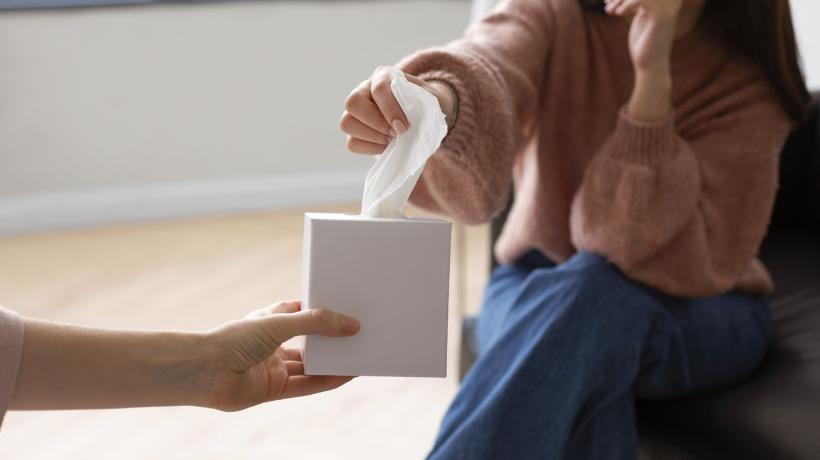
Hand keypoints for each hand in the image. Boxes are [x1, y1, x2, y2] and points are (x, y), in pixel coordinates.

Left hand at [197, 301, 359, 411]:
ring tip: (360, 354)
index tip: (345, 308)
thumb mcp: (280, 322)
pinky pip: (308, 385)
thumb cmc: (234, 339)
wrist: (206, 371)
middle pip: (309, 341)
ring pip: (311, 364)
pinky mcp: (275, 389)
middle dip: (332, 338)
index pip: (300, 312)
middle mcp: (272, 344)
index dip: (321, 311)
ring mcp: (274, 367)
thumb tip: (350, 325)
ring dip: (333, 361)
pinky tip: (346, 375)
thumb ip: (315, 323)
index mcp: (269, 320)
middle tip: (359, 333)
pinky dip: (327, 380)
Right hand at [340, 66, 455, 154]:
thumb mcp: (430, 100)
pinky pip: (352, 143)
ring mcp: (356, 112)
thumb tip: (407, 127)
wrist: (424, 116)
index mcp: (383, 77)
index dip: (389, 109)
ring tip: (392, 140)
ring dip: (372, 137)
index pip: (379, 89)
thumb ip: (422, 107)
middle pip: (353, 103)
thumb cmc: (426, 106)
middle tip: (396, 134)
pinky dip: (370, 148)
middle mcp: (364, 90)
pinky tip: (387, 146)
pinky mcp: (355, 131)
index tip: (403, 127)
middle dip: (376, 123)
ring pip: (347, 123)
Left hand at [605, 0, 680, 120]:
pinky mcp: (662, 17)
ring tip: (610, 11)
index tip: (609, 1)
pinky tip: (618, 14)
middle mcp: (671, 1)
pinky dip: (627, 4)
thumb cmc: (643, 43)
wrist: (650, 66)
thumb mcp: (638, 18)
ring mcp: (669, 8)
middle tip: (607, 5)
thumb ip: (633, 3)